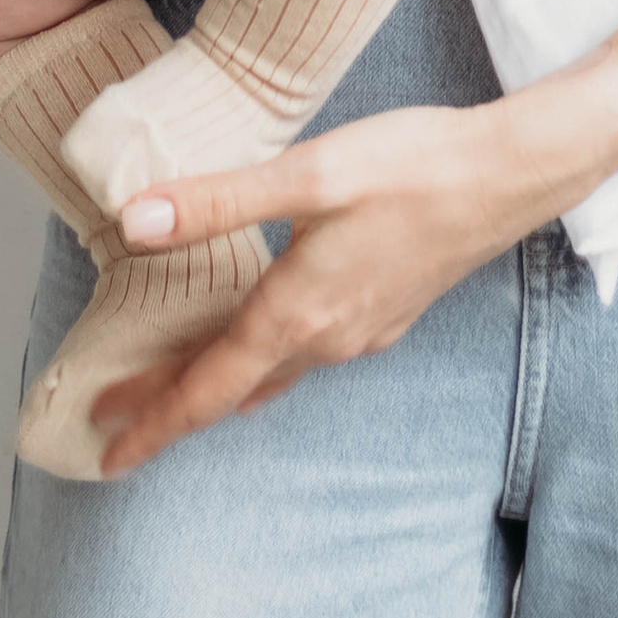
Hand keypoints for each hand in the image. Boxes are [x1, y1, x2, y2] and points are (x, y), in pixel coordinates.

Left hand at [85, 0, 617, 472]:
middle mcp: (327, 338)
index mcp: (298, 312)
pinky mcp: (386, 313)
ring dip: (217, 383)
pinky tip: (261, 336)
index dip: (151, 420)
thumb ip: (218, 201)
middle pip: (232, 388)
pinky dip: (263, 359)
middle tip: (112, 418)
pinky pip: (307, 355)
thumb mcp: (308, 174)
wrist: (513, 174)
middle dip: (169, 405)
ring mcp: (361, 332)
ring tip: (172, 382)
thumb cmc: (413, 166)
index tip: (104, 451)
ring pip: (272, 373)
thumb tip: (133, 223)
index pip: (208, 387)